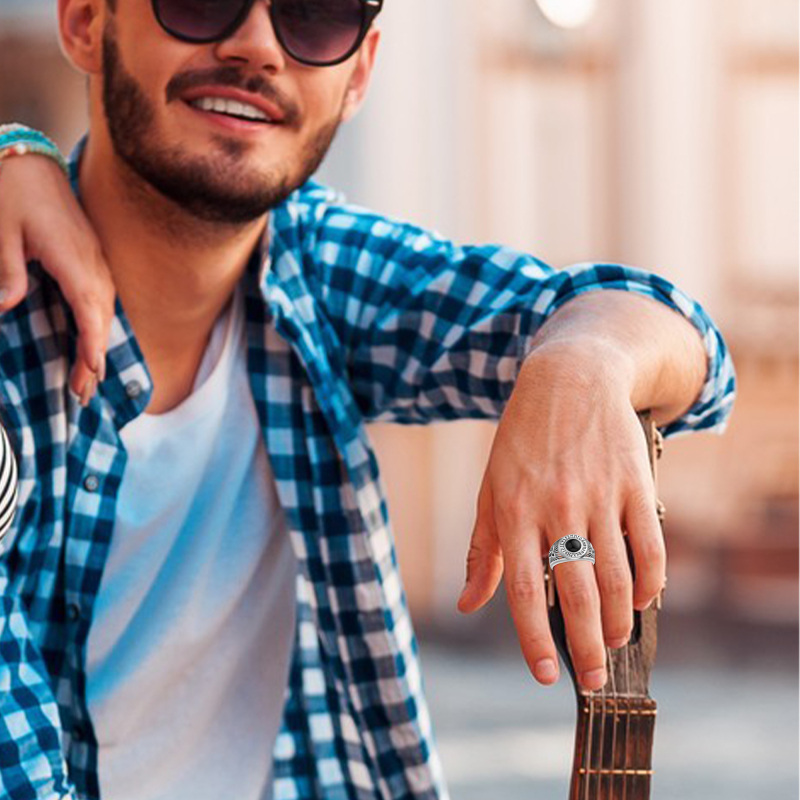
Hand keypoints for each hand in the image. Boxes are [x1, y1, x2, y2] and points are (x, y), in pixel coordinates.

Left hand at [0, 154, 114, 403]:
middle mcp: (91, 261)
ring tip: (90, 375)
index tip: (91, 371)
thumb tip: (7, 308)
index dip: (92, 343)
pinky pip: (102, 296)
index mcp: (71, 257)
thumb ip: (7, 273)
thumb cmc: (10, 189)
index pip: (89, 309)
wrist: (27, 158)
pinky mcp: (90, 256)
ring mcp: (95, 258)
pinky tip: (93, 337)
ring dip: (99, 343)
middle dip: (95, 356)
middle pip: (101, 316)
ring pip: (106, 309)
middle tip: (83, 393)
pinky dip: (99, 322)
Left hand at [457, 340, 665, 691]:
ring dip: (617, 621)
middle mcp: (556, 507)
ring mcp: (599, 495)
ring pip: (616, 576)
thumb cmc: (521, 441)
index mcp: (514, 511)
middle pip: (575, 592)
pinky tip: (643, 600)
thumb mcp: (491, 489)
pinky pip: (650, 545)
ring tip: (612, 643)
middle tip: (592, 680)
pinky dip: (651, 582)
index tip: (542, 675)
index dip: (533, 638)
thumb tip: (468, 604)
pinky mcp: (635, 484)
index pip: (521, 588)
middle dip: (585, 647)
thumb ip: (481, 550)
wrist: (570, 379)